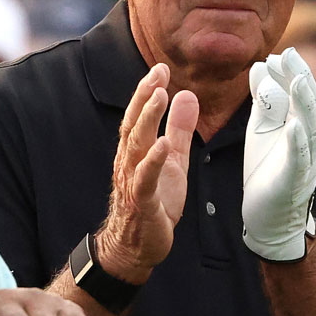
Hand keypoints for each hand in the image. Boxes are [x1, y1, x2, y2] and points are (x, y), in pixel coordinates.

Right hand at [99, 64, 198, 279]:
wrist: (136, 246)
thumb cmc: (154, 202)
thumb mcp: (174, 160)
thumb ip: (179, 129)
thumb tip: (186, 94)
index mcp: (137, 151)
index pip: (139, 115)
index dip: (147, 91)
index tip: (160, 68)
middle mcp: (129, 162)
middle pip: (134, 124)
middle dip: (144, 96)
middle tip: (157, 72)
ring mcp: (133, 181)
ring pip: (137, 145)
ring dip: (148, 119)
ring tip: (159, 96)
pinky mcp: (142, 202)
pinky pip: (145, 179)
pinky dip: (153, 161)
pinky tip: (162, 145)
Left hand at [242, 49, 315, 260]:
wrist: (268, 213)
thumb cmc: (268, 167)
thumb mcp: (262, 126)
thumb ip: (265, 97)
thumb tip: (263, 63)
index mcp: (302, 121)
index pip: (299, 90)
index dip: (291, 70)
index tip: (279, 51)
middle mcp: (310, 136)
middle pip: (308, 101)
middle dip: (300, 77)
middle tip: (289, 54)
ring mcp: (306, 157)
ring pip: (310, 125)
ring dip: (304, 103)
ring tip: (297, 82)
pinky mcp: (296, 178)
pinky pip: (300, 157)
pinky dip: (298, 141)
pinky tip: (293, 125)